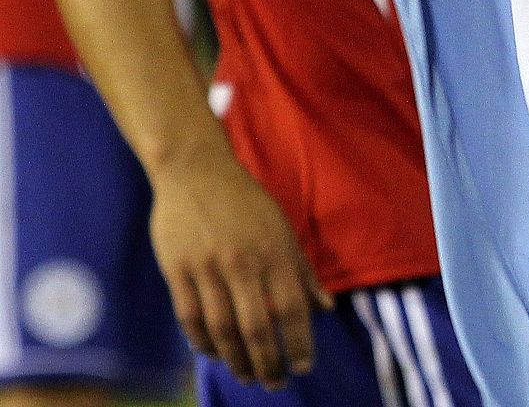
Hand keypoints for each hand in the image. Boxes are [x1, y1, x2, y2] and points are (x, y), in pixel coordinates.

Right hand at [149, 143, 332, 388]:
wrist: (195, 169)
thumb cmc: (244, 201)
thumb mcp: (280, 228)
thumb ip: (302, 270)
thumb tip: (325, 308)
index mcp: (274, 250)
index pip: (293, 307)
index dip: (300, 342)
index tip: (304, 366)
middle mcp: (243, 262)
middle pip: (257, 328)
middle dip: (268, 363)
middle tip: (275, 383)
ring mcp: (208, 267)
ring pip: (223, 329)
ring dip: (236, 360)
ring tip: (246, 375)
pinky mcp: (178, 270)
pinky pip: (191, 318)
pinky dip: (203, 342)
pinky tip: (214, 352)